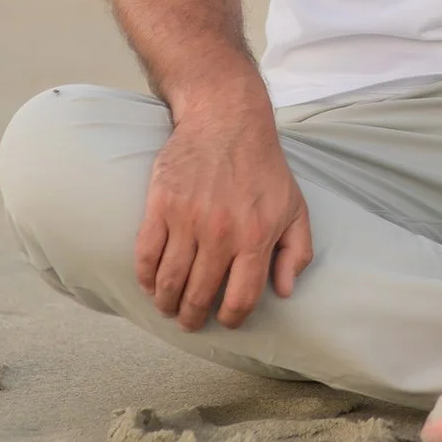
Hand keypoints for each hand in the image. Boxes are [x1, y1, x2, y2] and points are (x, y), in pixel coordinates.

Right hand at [134, 95, 311, 331]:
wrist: (227, 121)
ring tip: (168, 307)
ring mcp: (188, 219)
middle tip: (189, 320)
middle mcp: (221, 233)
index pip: (241, 298)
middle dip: (193, 317)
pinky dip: (145, 277)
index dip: (231, 318)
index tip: (224, 320)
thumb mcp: (295, 207)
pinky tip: (150, 284)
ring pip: (170, 280)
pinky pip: (146, 254)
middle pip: (199, 295)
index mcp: (256, 237)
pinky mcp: (161, 205)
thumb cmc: (264, 167)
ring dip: (166, 303)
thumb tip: (285, 291)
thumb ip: (296, 251)